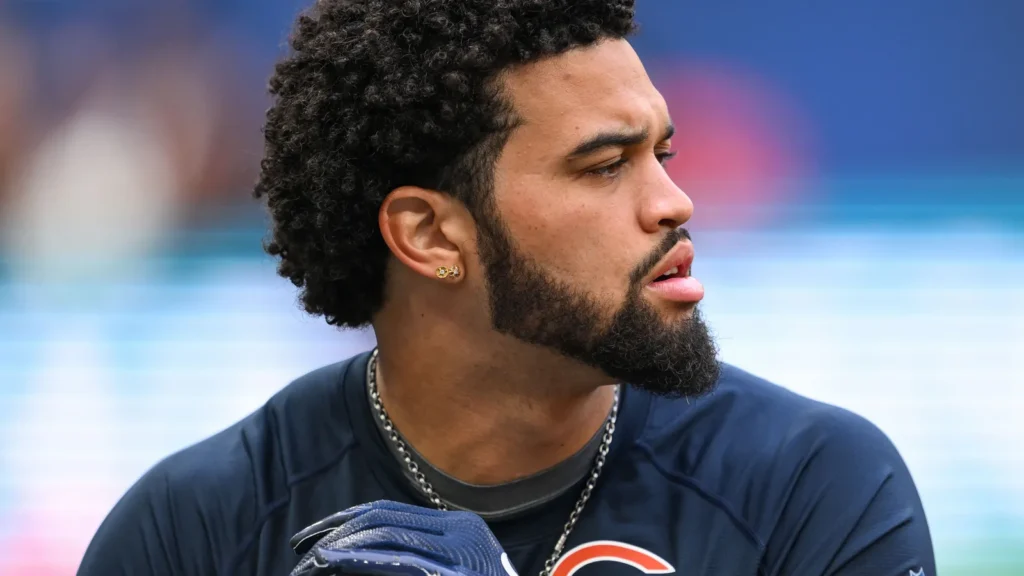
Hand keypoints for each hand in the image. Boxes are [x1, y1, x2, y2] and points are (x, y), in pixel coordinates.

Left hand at [288, 500, 518, 575]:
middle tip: (300, 548)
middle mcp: (463, 531)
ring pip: (384, 535)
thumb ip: (421, 563)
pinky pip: (399, 559)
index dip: (347, 521)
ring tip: (308, 561)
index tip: (314, 536)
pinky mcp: (457, 570)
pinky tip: (332, 563)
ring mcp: (463, 551)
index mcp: (460, 529)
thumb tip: (366, 558)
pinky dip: (360, 560)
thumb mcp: (451, 575)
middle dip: (336, 532)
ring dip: (339, 548)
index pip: (391, 513)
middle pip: (383, 518)